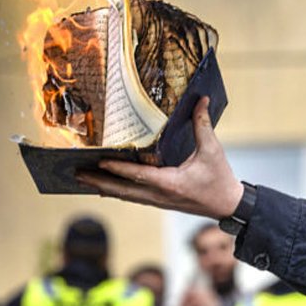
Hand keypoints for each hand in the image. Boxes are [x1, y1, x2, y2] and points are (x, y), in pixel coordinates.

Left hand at [77, 97, 243, 218]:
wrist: (228, 205)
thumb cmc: (220, 179)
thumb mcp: (213, 150)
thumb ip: (203, 125)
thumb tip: (200, 100)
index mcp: (171, 182)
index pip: (138, 175)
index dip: (118, 168)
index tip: (99, 160)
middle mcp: (160, 195)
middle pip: (122, 190)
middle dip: (99, 181)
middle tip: (76, 173)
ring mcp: (158, 201)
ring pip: (125, 195)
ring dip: (103, 187)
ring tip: (83, 179)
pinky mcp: (160, 202)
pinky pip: (133, 197)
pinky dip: (117, 192)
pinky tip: (106, 188)